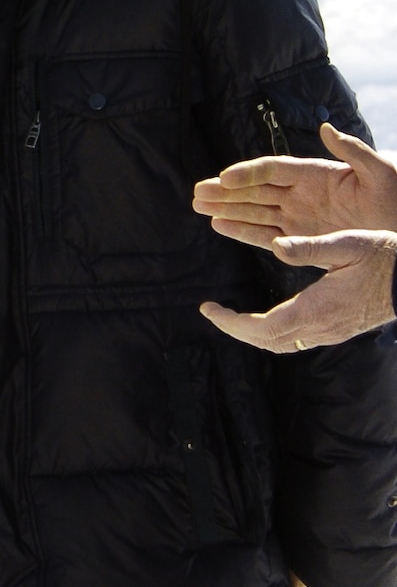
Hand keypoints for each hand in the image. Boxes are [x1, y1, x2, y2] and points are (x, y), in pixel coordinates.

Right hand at [193, 123, 396, 247]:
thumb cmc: (396, 197)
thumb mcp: (380, 171)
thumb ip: (353, 150)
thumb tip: (326, 128)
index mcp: (315, 174)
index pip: (273, 170)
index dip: (248, 173)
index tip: (225, 177)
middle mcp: (300, 193)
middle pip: (255, 190)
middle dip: (226, 191)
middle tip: (198, 192)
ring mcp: (298, 216)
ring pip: (254, 211)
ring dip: (226, 209)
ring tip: (199, 206)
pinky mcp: (299, 239)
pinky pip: (264, 234)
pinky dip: (242, 231)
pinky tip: (219, 225)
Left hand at [200, 229, 396, 350]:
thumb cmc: (386, 258)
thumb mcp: (350, 243)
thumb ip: (311, 247)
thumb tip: (276, 246)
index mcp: (316, 309)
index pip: (262, 328)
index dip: (231, 323)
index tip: (208, 309)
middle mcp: (320, 327)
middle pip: (266, 341)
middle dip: (235, 329)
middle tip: (213, 311)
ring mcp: (329, 333)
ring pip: (280, 344)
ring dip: (252, 333)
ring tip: (233, 315)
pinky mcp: (336, 330)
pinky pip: (296, 339)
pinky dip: (272, 331)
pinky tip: (267, 316)